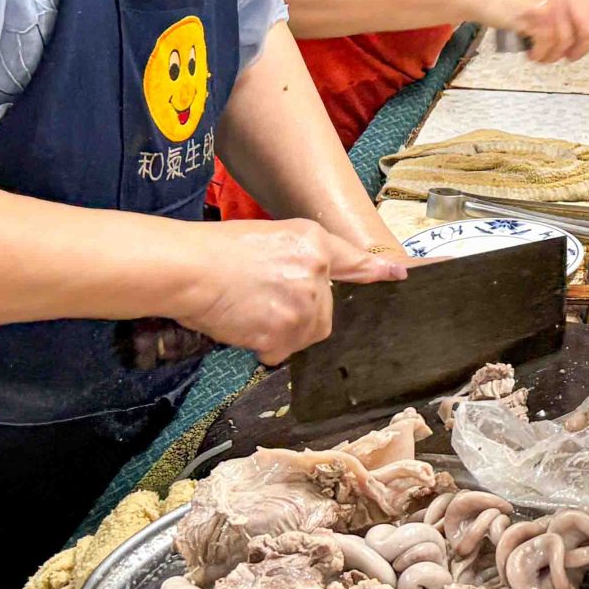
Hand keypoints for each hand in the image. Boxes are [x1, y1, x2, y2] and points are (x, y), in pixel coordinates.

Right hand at [179, 221, 407, 364]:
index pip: (353, 261)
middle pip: (324, 313)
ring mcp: (303, 303)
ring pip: (305, 334)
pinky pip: (281, 352)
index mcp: (313, 243)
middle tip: (263, 303)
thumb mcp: (271, 236)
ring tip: (251, 313)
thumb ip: (304, 257)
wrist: (189, 268)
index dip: (376, 271)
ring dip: (283, 333)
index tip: (398, 275)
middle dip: (300, 316)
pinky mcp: (285, 331)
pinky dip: (264, 347)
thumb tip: (324, 281)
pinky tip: (243, 327)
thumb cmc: (218, 251)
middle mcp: (316, 271)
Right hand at [468, 0, 588, 61]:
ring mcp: (550, 0)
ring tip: (541, 53)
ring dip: (554, 54)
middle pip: (588, 28)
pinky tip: (532, 52)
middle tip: (569, 56)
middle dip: (580, 49)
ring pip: (567, 41)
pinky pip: (549, 45)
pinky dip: (541, 55)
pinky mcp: (536, 13)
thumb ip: (568, 10)